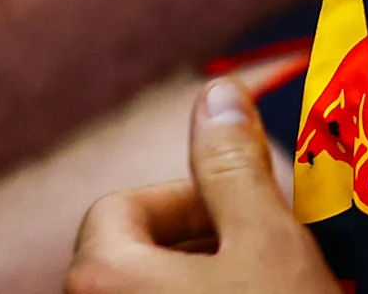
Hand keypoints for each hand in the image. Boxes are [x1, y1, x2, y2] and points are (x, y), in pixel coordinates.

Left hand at [67, 80, 331, 293]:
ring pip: (151, 289)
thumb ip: (233, 165)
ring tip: (262, 281)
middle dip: (200, 240)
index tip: (242, 212)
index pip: (120, 208)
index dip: (187, 197)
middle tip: (261, 251)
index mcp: (101, 275)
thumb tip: (217, 94)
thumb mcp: (267, 243)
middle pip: (134, 254)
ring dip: (203, 277)